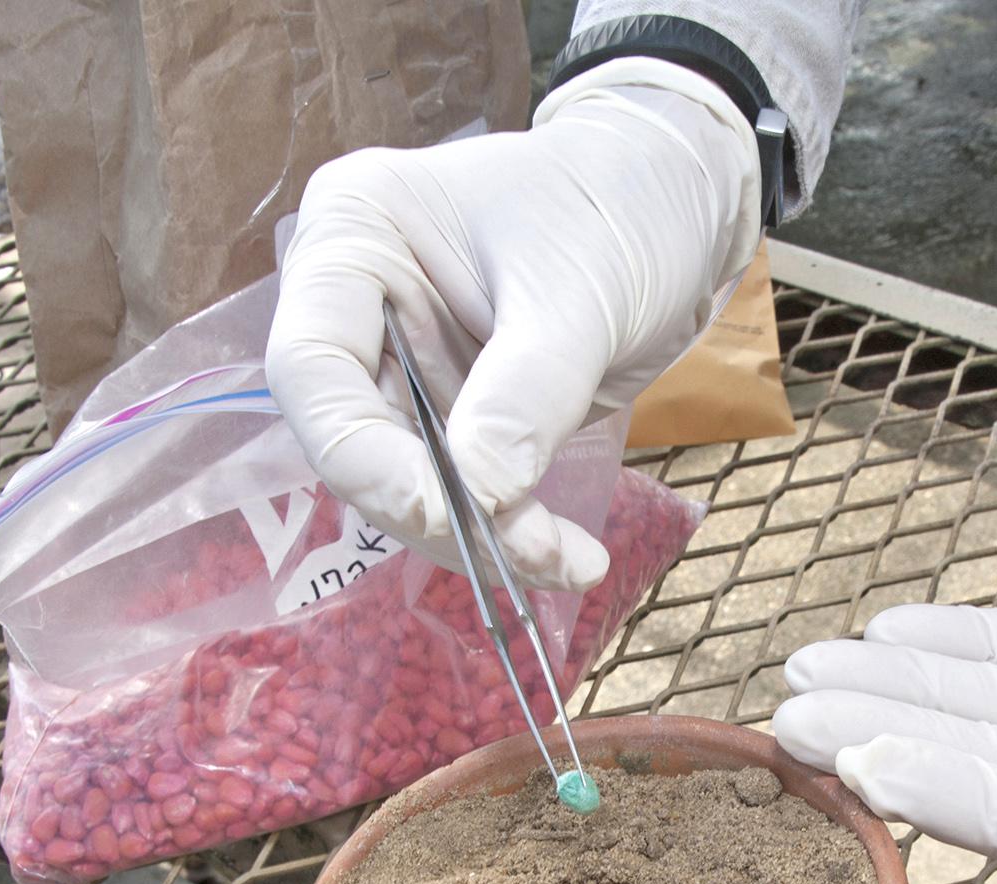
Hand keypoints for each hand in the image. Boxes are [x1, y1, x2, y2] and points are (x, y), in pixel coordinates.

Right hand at [266, 60, 760, 591]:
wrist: (683, 206)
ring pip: (412, 483)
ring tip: (572, 563)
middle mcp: (360, 304)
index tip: (440, 511)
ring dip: (486, 537)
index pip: (313, 368)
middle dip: (438, 512)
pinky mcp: (459, 411)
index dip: (362, 456)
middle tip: (524, 556)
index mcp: (355, 235)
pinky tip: (572, 558)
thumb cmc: (619, 209)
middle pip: (357, 441)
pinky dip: (514, 530)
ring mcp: (407, 363)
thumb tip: (481, 497)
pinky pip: (466, 489)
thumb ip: (524, 396)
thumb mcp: (576, 296)